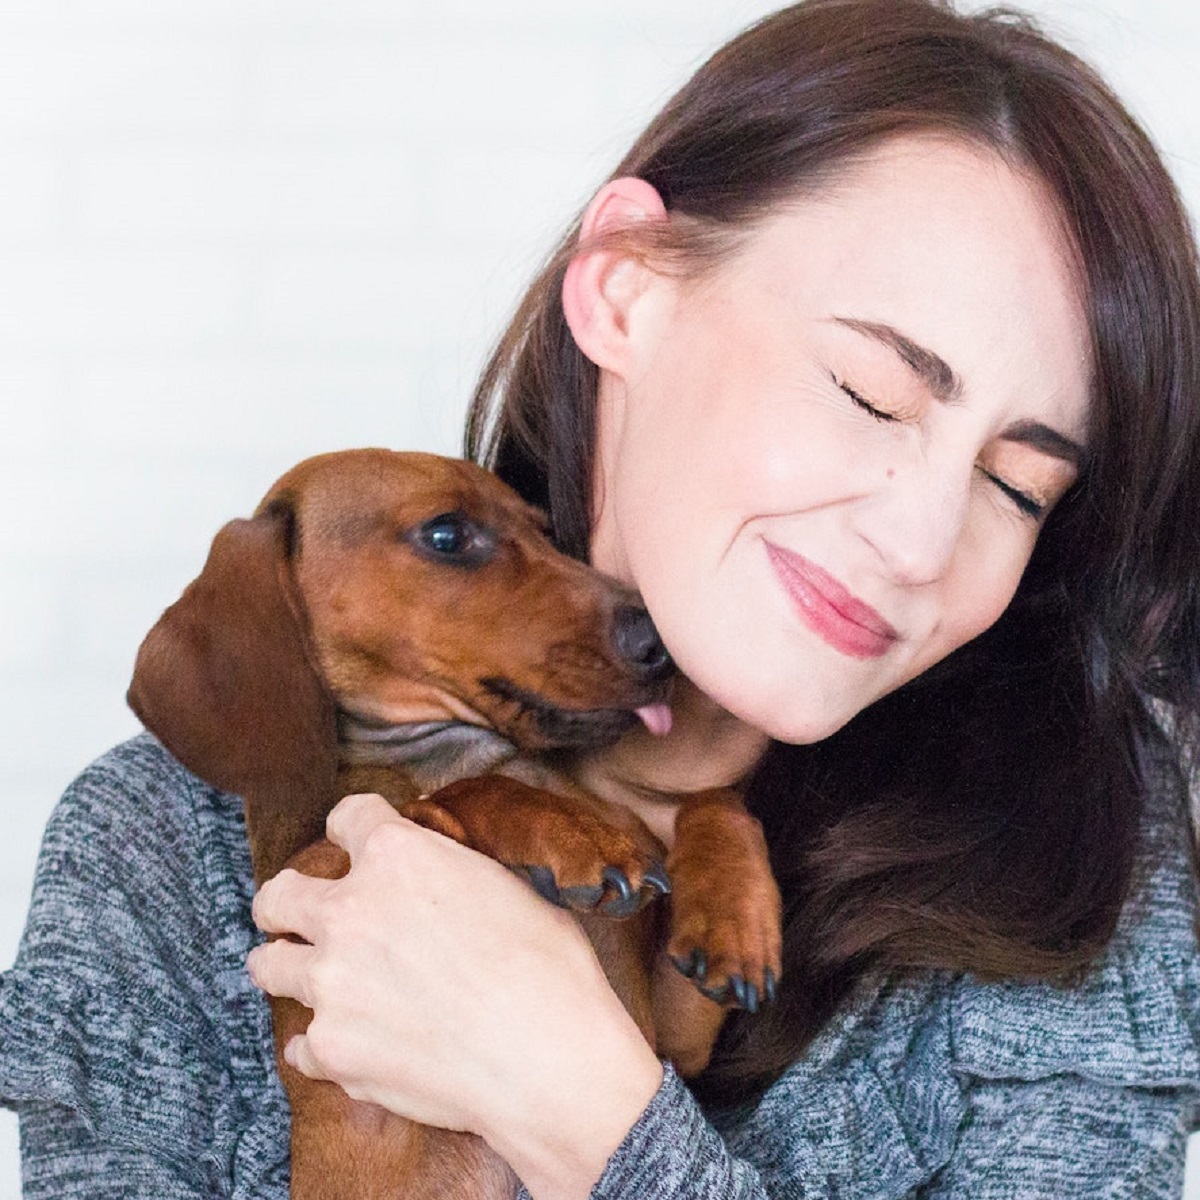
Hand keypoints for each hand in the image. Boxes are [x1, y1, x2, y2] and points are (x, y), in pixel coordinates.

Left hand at [246, 792, 662, 1198]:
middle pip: (278, 895)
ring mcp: (331, 982)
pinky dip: (323, 1043)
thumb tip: (440, 876)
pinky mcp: (331, 1048)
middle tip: (309, 916)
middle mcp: (349, 910)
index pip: (347, 817)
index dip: (356, 827)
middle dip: (289, 902)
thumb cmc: (546, 967)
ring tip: (323, 981)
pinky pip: (301, 1043)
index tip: (359, 841)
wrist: (547, 1059)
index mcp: (396, 855)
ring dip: (293, 967)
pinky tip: (356, 1044)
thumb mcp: (505, 886)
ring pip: (267, 965)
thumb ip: (450, 872)